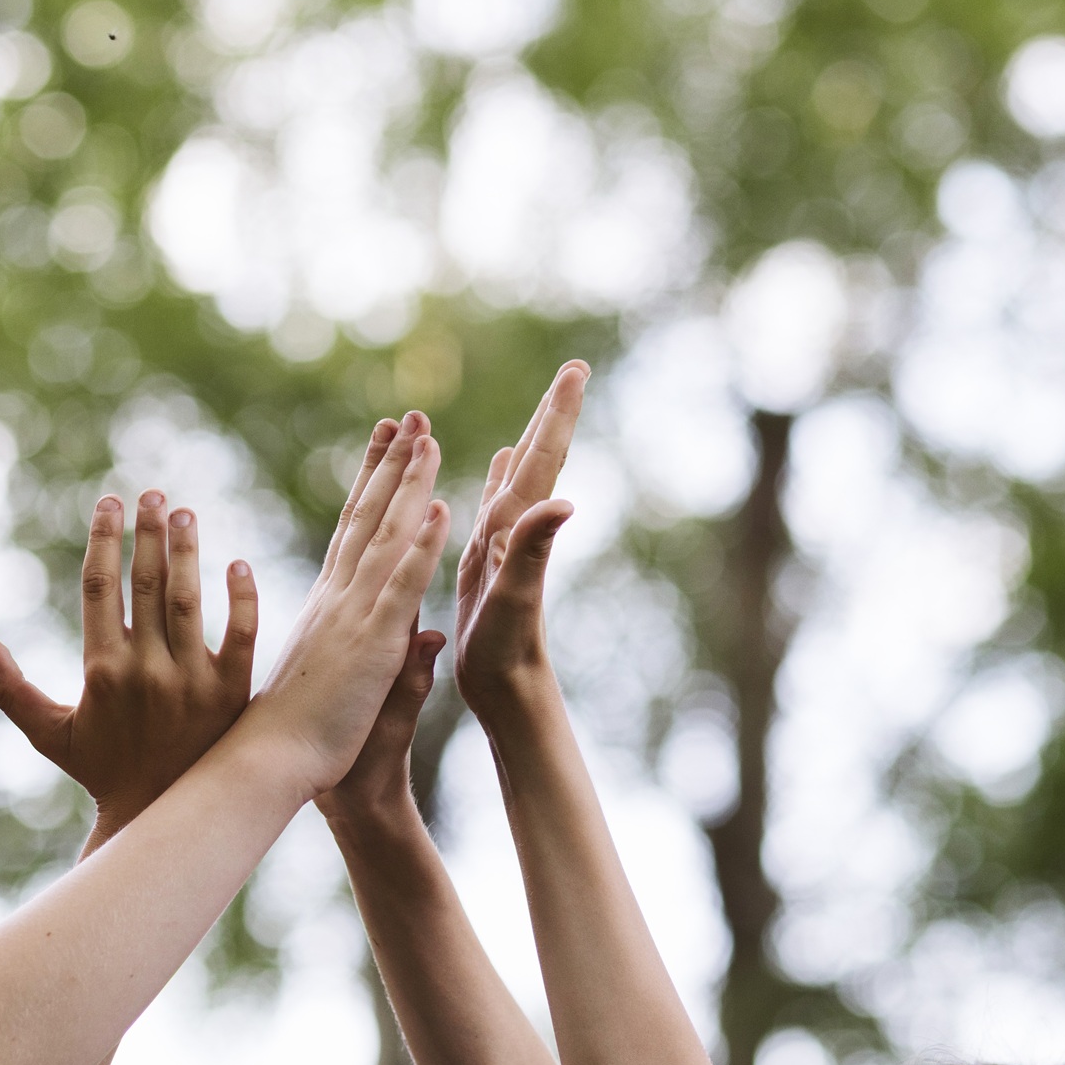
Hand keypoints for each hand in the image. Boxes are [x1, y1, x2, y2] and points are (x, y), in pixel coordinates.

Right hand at [0, 492, 257, 836]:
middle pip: (147, 583)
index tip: (110, 503)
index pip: (101, 587)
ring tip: (185, 513)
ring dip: (187, 552)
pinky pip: (243, 636)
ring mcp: (193, 681)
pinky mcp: (231, 694)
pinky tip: (237, 565)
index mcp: (103, 670)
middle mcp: (147, 670)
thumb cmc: (101, 771)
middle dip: (148, 532)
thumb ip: (12, 689)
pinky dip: (242, 599)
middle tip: (153, 494)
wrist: (161, 816)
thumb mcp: (50, 733)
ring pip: (190, 601)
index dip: (104, 539)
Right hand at [243, 412, 449, 799]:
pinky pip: (401, 584)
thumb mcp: (361, 686)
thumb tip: (429, 636)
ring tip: (426, 438)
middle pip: (368, 517)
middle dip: (391, 464)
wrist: (275, 765)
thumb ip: (398, 659)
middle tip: (408, 418)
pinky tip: (440, 507)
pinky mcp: (373, 641)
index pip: (354, 531)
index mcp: (332, 605)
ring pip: (386, 536)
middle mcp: (340, 598)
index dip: (372, 484)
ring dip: (408, 484)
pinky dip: (420, 545)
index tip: (384, 443)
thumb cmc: (308, 735)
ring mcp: (355, 615)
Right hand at [455, 361, 588, 716]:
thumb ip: (535, 548)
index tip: (577, 369)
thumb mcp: (516, 598)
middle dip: (553, 414)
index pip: (543, 460)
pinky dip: (501, 476)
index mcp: (519, 529)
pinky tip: (500, 462)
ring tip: (542, 405)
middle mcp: (517, 531)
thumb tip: (564, 501)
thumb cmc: (507, 653)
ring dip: (529, 439)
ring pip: (519, 477)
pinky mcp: (488, 562)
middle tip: (574, 371)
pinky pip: (496, 504)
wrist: (505, 694)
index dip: (557, 414)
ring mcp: (504, 545)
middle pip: (538, 460)